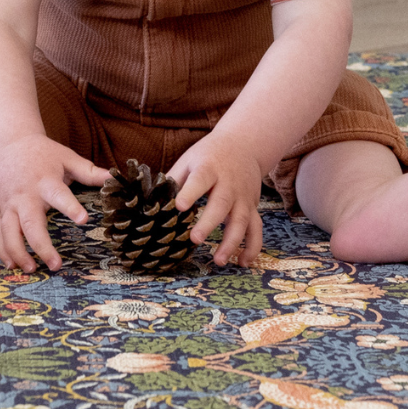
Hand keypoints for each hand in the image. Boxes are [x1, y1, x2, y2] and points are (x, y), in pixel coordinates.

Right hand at [0, 135, 110, 272]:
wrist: (9, 146)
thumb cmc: (43, 154)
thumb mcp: (67, 158)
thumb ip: (90, 171)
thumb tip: (115, 177)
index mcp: (45, 181)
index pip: (59, 195)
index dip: (70, 207)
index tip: (83, 219)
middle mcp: (25, 195)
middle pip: (30, 223)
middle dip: (42, 246)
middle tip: (56, 264)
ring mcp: (10, 205)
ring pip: (9, 232)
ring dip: (18, 252)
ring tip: (33, 269)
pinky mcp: (1, 212)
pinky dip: (3, 251)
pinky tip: (12, 266)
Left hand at [170, 133, 265, 265]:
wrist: (244, 145)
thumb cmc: (209, 155)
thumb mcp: (190, 159)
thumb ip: (174, 178)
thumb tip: (151, 200)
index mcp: (209, 168)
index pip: (200, 179)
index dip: (190, 192)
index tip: (179, 206)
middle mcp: (229, 184)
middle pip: (222, 204)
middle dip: (209, 223)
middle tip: (194, 240)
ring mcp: (243, 197)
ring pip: (241, 220)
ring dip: (232, 242)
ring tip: (218, 261)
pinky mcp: (252, 207)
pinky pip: (256, 229)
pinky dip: (252, 247)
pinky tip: (242, 263)